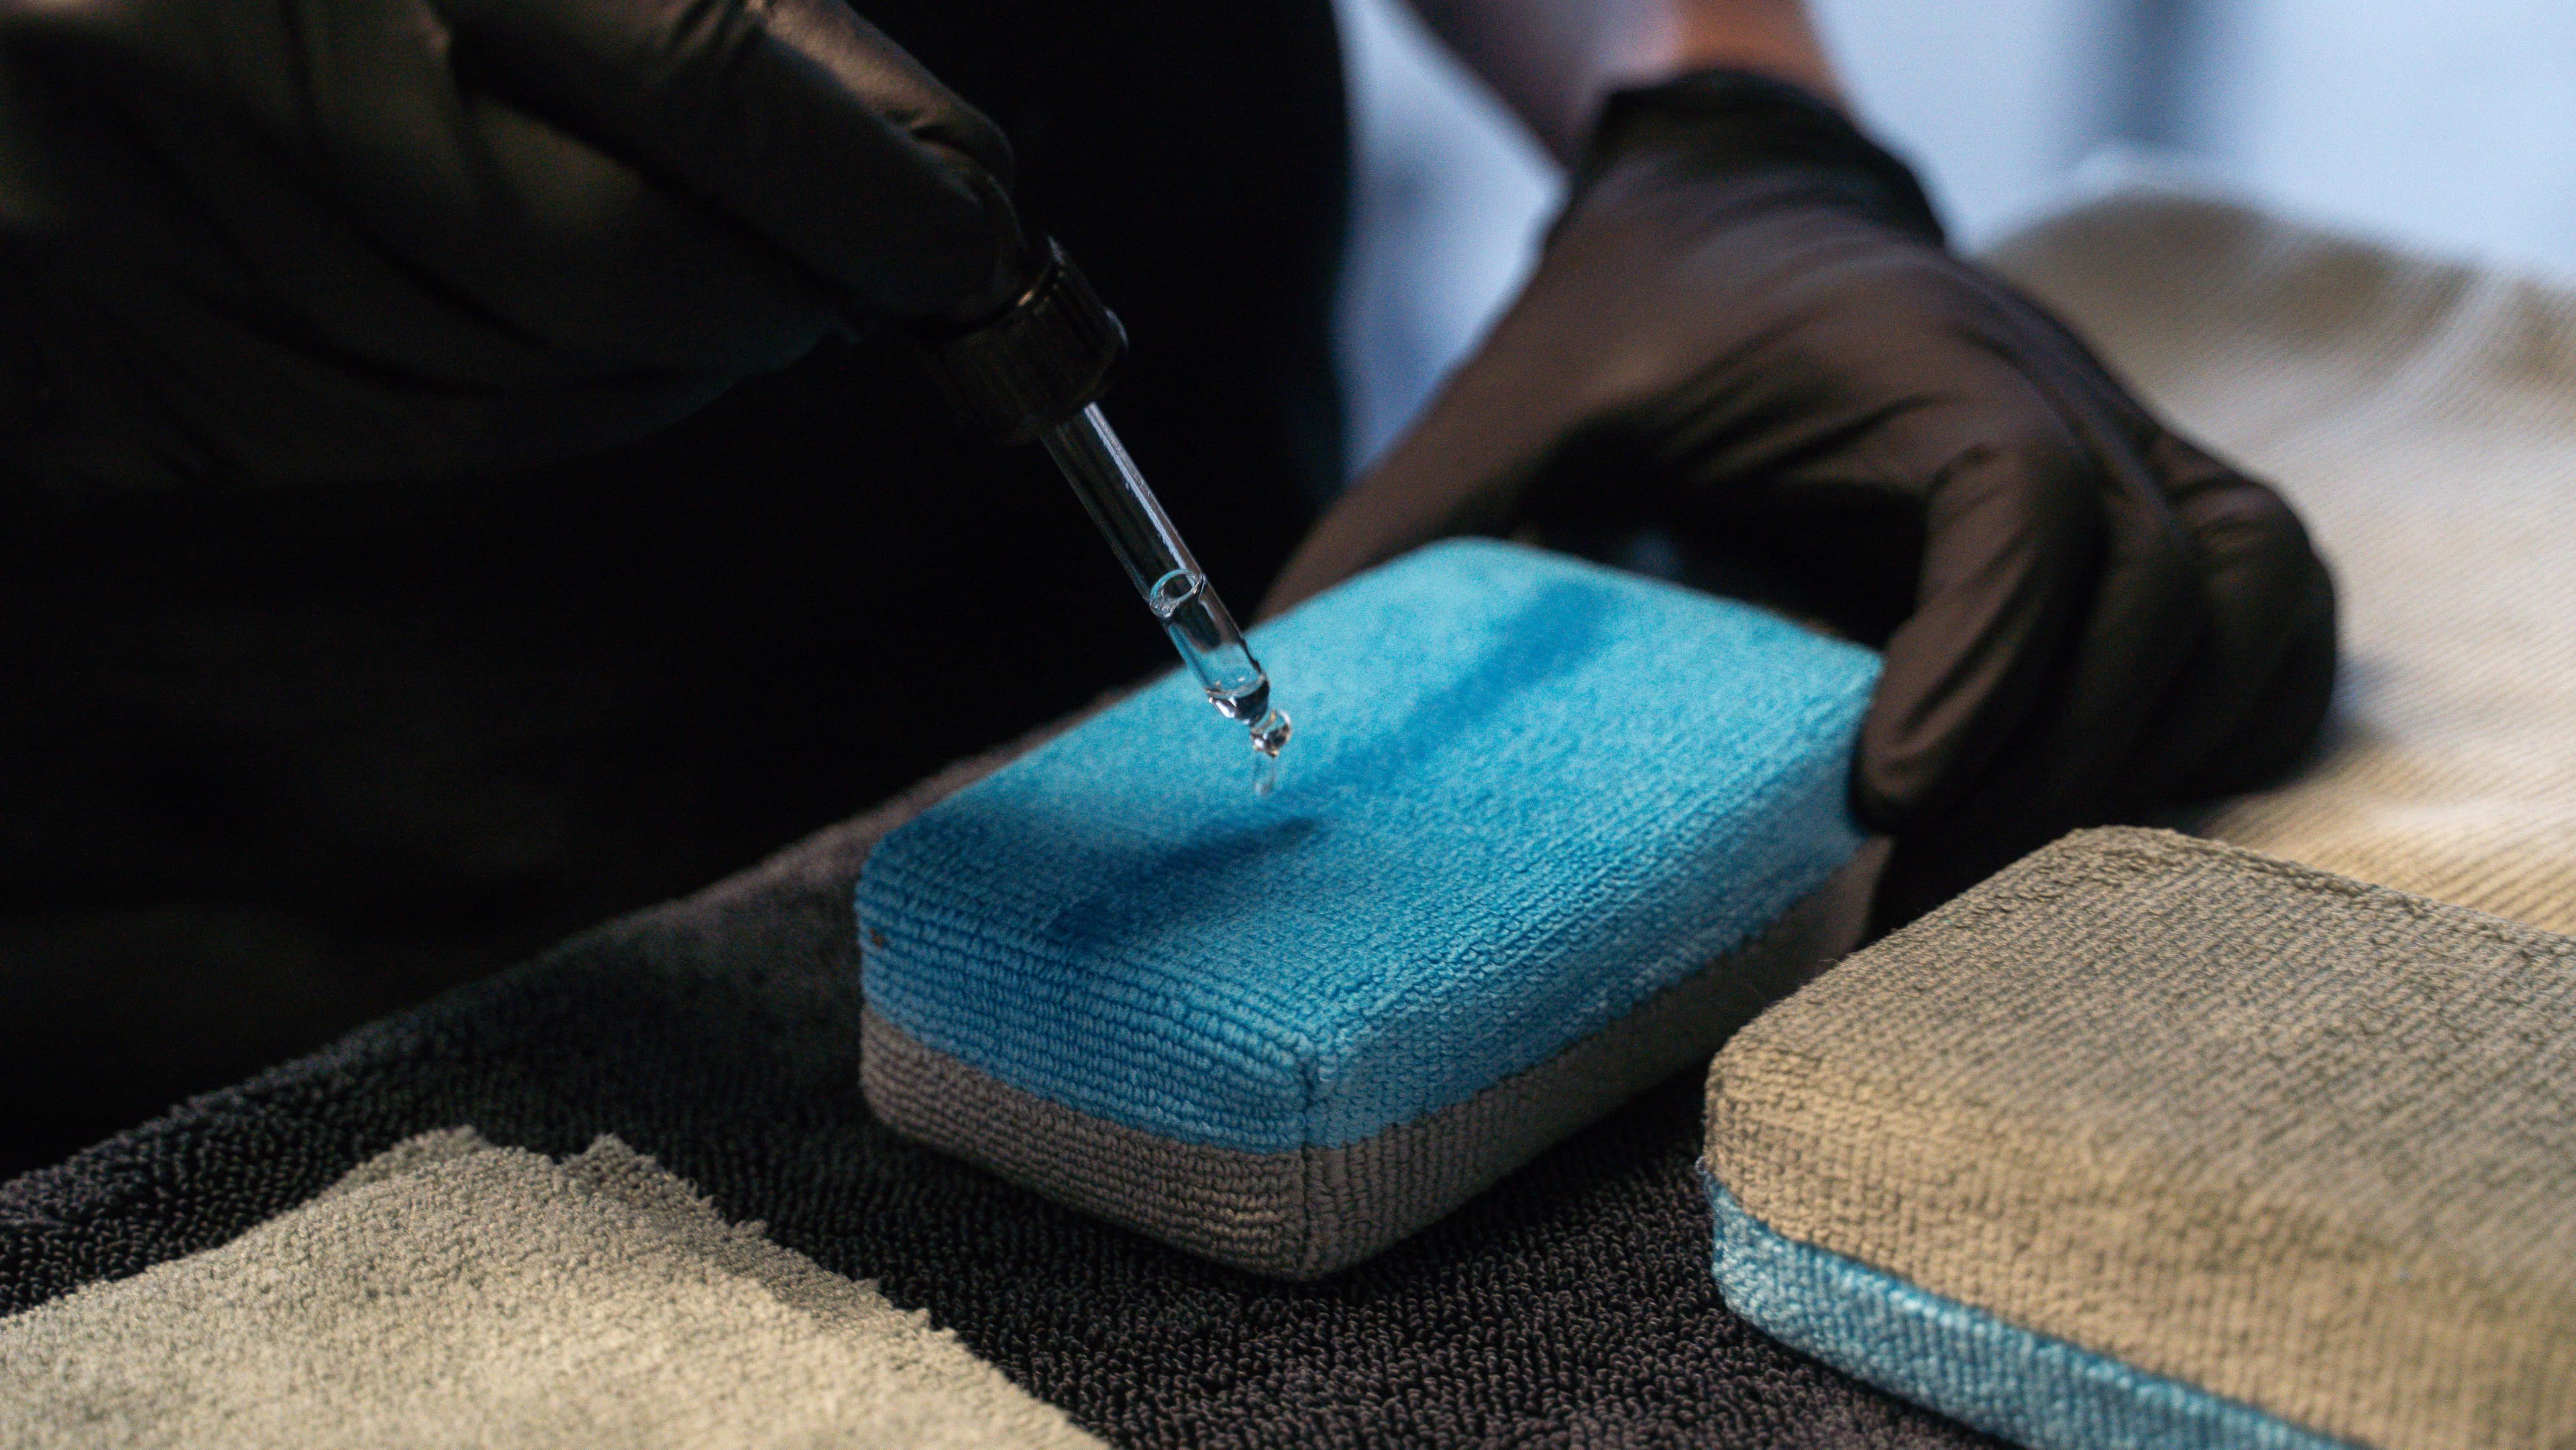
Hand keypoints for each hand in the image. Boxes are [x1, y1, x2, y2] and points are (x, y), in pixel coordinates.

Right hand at [0, 0, 1019, 488]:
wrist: (5, 6)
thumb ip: (698, 11)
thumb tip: (913, 164)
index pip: (694, 85)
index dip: (863, 189)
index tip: (969, 243)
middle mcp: (227, 65)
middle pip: (625, 269)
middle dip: (779, 289)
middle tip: (846, 270)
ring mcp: (146, 237)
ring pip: (532, 382)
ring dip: (670, 358)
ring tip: (700, 282)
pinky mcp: (114, 382)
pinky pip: (408, 440)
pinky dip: (540, 405)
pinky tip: (563, 341)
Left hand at [1263, 72, 2336, 922]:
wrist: (1743, 215)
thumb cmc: (1627, 324)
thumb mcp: (1499, 416)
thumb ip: (1398, 548)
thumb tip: (1259, 702)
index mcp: (1907, 363)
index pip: (2028, 498)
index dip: (1986, 655)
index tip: (1880, 799)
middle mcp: (2051, 391)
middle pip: (2164, 588)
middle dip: (2052, 773)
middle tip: (1908, 908)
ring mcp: (2129, 440)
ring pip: (2251, 609)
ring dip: (2147, 763)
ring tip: (1993, 880)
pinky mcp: (2157, 495)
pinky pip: (2275, 619)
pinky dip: (2221, 725)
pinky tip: (2099, 810)